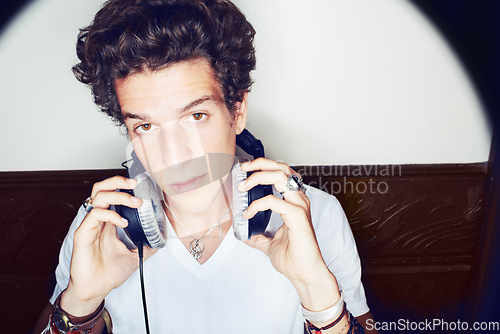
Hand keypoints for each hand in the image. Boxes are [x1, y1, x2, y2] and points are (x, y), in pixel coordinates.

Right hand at [62, 176, 155, 315]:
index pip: (111, 194)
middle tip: (135, 184)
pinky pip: (95, 215)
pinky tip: (123, 223)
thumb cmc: (109, 272)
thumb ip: (147, 244)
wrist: (96, 289)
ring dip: (119, 196)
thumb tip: (161, 238)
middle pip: (101, 188)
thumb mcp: (134, 255)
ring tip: (135, 203)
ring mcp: (89, 225)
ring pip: (98, 197)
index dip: (123, 185)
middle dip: (118, 181)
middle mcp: (97, 220)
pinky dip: (111, 215)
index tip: (140, 185)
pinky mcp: (83, 234)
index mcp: (108, 221)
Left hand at [239, 158, 339, 310]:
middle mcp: (299, 200)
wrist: (304, 273)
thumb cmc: (293, 258)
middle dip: (259, 164)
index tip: (245, 170)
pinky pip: (273, 201)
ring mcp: (299, 206)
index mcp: (294, 201)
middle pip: (281, 168)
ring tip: (243, 187)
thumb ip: (258, 235)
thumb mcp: (269, 243)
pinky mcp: (297, 216)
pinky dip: (257, 204)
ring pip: (279, 177)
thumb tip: (243, 233)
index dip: (263, 166)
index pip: (281, 172)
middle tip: (243, 170)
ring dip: (258, 177)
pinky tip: (248, 213)